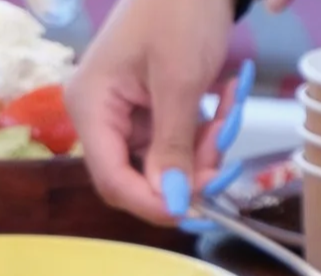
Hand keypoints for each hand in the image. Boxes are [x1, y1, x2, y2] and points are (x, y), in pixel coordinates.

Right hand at [65, 0, 260, 222]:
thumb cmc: (180, 10)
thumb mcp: (181, 80)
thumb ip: (173, 145)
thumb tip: (173, 203)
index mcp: (91, 106)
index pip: (110, 178)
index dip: (149, 200)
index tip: (192, 209)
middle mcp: (99, 114)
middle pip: (135, 173)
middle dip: (181, 174)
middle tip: (223, 162)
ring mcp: (123, 110)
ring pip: (160, 160)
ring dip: (200, 149)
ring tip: (229, 113)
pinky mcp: (146, 105)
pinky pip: (172, 138)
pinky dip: (202, 130)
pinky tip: (225, 100)